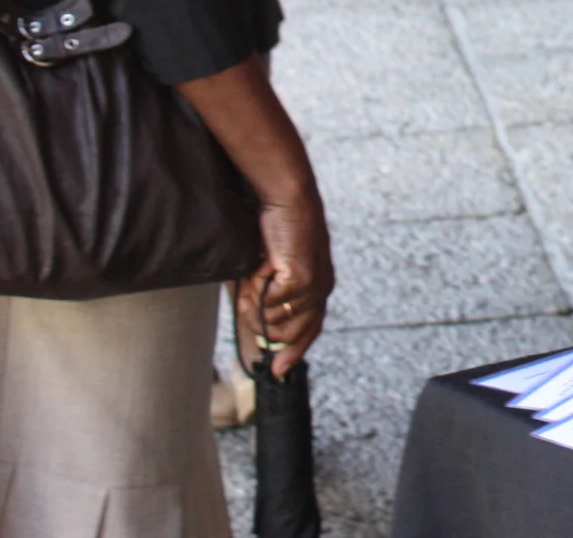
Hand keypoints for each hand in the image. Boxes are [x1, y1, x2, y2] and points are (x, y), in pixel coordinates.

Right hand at [238, 186, 332, 377]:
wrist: (289, 201)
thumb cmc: (278, 232)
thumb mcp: (274, 271)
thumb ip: (269, 299)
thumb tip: (260, 331)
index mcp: (320, 288)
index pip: (310, 330)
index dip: (294, 352)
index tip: (278, 371)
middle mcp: (321, 291)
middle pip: (288, 333)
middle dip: (261, 320)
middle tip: (251, 290)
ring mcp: (314, 287)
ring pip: (273, 320)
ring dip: (256, 301)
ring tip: (259, 272)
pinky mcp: (302, 281)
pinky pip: (268, 304)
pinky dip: (258, 289)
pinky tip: (264, 266)